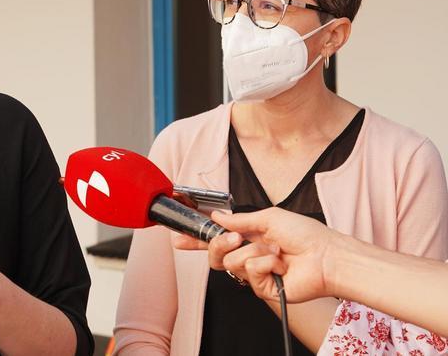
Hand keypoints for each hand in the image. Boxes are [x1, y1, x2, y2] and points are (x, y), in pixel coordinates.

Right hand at [173, 208, 340, 303]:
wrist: (326, 256)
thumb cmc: (306, 234)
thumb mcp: (268, 217)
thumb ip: (238, 220)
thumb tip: (217, 216)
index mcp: (249, 237)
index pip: (216, 239)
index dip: (197, 239)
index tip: (179, 237)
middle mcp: (249, 255)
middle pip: (215, 254)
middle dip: (219, 243)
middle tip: (235, 238)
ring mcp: (255, 273)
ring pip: (230, 262)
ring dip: (254, 252)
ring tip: (275, 251)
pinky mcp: (262, 288)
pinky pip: (249, 272)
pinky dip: (265, 263)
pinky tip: (280, 263)